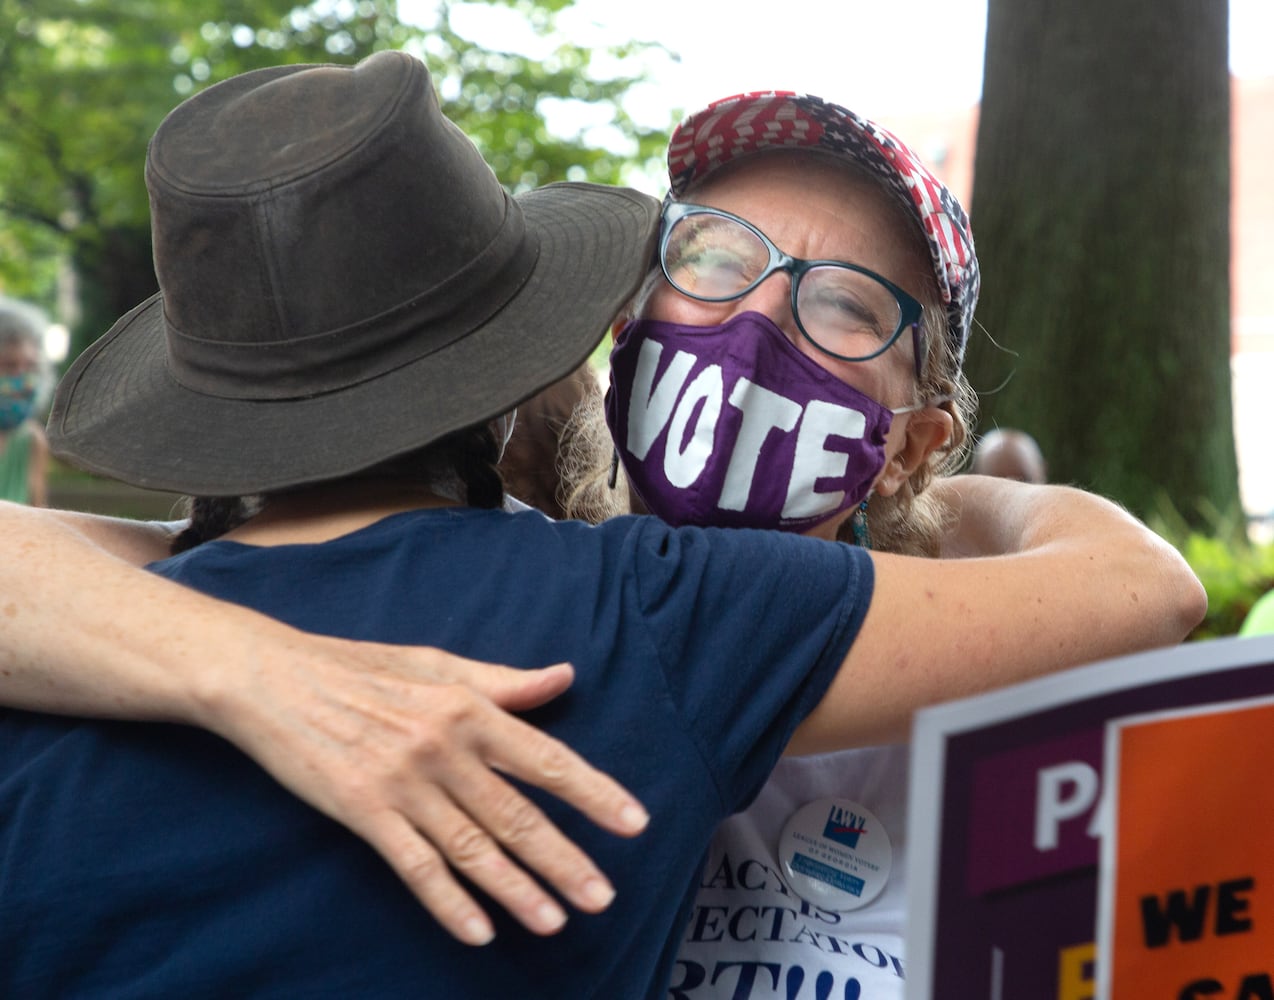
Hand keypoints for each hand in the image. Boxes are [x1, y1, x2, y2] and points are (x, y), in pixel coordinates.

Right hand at [193, 635, 648, 944]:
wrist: (272, 678)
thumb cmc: (358, 667)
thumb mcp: (435, 663)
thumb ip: (502, 682)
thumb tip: (562, 677)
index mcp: (467, 707)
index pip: (545, 758)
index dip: (593, 793)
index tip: (633, 823)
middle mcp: (442, 746)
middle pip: (515, 814)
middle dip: (564, 859)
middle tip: (602, 896)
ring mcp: (401, 782)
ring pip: (472, 847)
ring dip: (516, 890)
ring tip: (555, 921)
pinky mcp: (362, 811)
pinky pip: (414, 865)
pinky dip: (447, 902)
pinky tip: (478, 931)